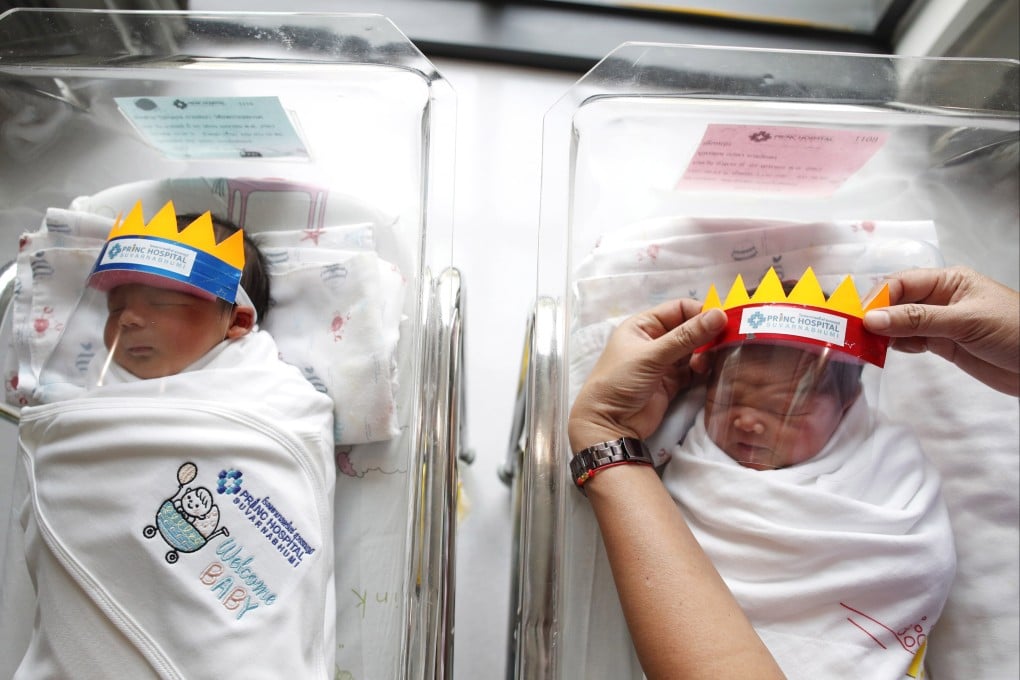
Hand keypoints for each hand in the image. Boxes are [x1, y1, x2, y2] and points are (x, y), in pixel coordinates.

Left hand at [568, 299, 727, 451]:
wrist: (610, 423)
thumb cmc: (621, 381)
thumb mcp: (652, 355)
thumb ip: (686, 337)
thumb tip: (719, 315)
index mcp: (644, 325)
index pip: (679, 309)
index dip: (701, 312)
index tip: (723, 320)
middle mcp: (655, 340)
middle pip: (690, 329)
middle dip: (707, 335)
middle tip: (724, 342)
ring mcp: (665, 362)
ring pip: (694, 350)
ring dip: (705, 354)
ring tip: (705, 363)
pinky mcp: (673, 383)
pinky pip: (694, 370)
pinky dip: (703, 370)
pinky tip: (707, 371)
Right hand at [864, 266, 1018, 395]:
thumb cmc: (1013, 331)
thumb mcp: (965, 321)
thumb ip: (918, 320)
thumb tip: (872, 319)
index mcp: (948, 281)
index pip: (902, 283)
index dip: (878, 298)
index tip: (860, 318)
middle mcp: (940, 298)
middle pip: (896, 302)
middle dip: (875, 315)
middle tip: (854, 333)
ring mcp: (941, 322)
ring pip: (900, 323)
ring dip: (883, 333)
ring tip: (865, 345)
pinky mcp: (943, 345)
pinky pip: (910, 341)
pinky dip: (896, 346)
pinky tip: (886, 351)